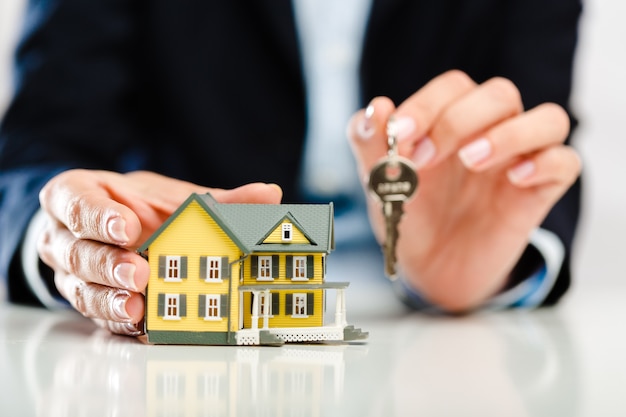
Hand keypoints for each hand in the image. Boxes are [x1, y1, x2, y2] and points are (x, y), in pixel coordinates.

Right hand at [38, 170, 281, 334]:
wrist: (112, 225)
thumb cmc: (139, 208)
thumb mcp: (171, 197)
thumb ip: (216, 200)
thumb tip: (269, 195)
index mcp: (80, 197)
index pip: (77, 204)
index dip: (98, 217)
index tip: (126, 226)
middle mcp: (67, 237)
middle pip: (77, 253)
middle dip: (108, 266)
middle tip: (139, 273)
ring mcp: (75, 274)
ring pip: (82, 290)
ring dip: (110, 302)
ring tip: (138, 309)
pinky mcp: (91, 302)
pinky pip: (100, 317)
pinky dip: (123, 324)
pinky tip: (145, 328)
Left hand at [348, 70, 580, 311]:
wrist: (431, 268)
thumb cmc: (411, 216)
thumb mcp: (382, 185)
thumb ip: (372, 146)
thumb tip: (376, 108)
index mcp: (451, 121)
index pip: (454, 87)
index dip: (427, 105)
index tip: (400, 135)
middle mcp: (490, 132)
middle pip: (500, 94)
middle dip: (459, 120)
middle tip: (425, 159)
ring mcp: (519, 160)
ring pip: (548, 118)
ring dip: (510, 134)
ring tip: (471, 161)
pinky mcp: (539, 191)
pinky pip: (565, 162)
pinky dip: (545, 163)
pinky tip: (514, 180)